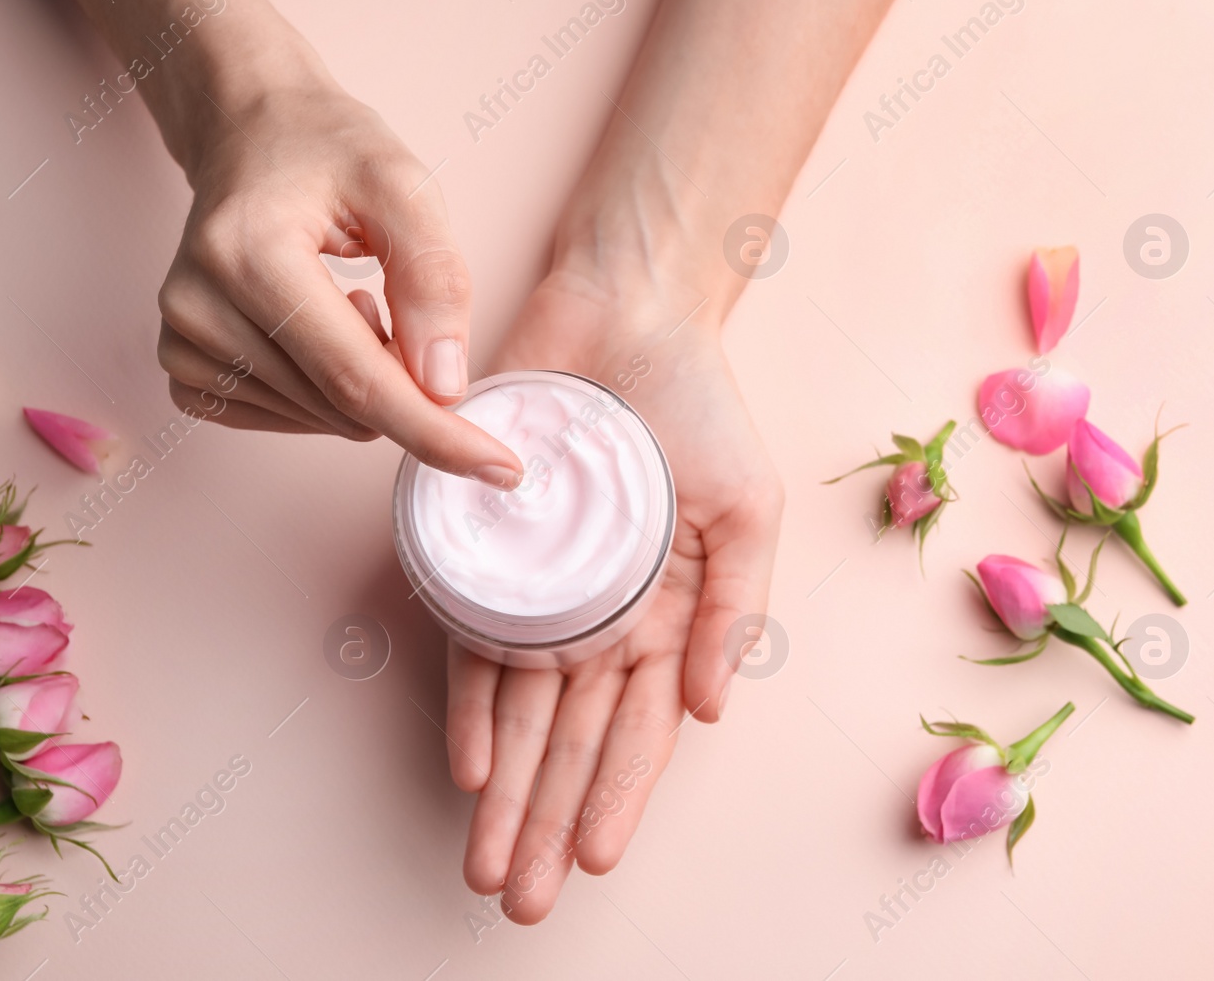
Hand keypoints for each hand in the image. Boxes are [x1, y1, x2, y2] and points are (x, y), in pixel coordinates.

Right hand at [153, 25, 519, 485]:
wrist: (249, 132)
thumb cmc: (326, 150)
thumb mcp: (404, 186)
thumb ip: (434, 281)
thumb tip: (444, 388)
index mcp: (248, 253)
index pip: (356, 379)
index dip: (435, 431)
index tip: (501, 467)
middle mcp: (198, 305)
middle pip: (342, 408)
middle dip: (405, 386)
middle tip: (401, 307)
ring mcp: (182, 342)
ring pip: (322, 422)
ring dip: (365, 382)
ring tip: (352, 302)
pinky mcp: (185, 369)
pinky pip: (285, 422)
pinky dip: (327, 394)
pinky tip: (319, 331)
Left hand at [444, 259, 783, 922]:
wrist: (626, 314)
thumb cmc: (700, 407)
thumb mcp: (749, 507)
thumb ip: (736, 609)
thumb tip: (714, 710)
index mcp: (670, 619)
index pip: (640, 734)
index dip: (615, 801)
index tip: (592, 863)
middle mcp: (603, 618)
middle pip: (570, 743)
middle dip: (546, 825)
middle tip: (517, 900)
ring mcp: (545, 589)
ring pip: (521, 713)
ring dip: (504, 792)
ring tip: (485, 863)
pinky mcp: (491, 548)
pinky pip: (474, 638)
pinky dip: (467, 703)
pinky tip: (465, 764)